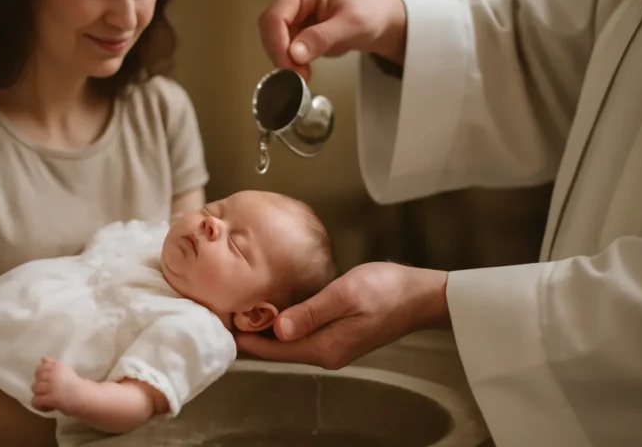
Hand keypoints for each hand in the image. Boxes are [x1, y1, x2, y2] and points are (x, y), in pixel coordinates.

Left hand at [31, 357, 83, 414]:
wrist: (85, 396)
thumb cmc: (77, 384)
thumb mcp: (65, 370)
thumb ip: (53, 364)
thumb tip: (42, 358)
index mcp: (57, 366)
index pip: (39, 368)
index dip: (41, 377)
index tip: (49, 382)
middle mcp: (53, 374)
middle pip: (36, 379)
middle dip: (41, 386)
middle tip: (49, 392)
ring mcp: (51, 386)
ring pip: (35, 389)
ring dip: (40, 395)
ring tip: (49, 399)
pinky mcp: (50, 398)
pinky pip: (35, 401)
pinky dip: (40, 406)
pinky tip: (48, 406)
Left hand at [235, 262, 449, 368]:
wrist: (420, 295)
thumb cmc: (387, 290)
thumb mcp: (345, 295)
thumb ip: (310, 312)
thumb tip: (278, 329)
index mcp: (326, 346)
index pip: (275, 349)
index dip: (246, 339)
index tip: (221, 327)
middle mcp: (327, 352)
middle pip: (279, 349)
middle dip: (251, 336)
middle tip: (223, 317)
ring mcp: (334, 345)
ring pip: (289, 341)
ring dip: (266, 331)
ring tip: (241, 313)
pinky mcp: (339, 335)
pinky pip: (303, 334)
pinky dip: (284, 325)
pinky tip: (274, 311)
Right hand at [258, 0, 407, 80]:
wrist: (383, 23)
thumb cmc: (372, 14)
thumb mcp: (351, 26)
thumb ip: (322, 38)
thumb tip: (294, 54)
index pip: (276, 14)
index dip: (277, 42)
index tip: (289, 65)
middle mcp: (296, 0)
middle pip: (270, 28)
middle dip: (279, 53)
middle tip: (295, 74)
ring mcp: (297, 16)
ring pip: (275, 40)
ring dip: (284, 60)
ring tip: (303, 74)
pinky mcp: (299, 32)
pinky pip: (285, 49)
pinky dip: (291, 63)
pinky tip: (304, 70)